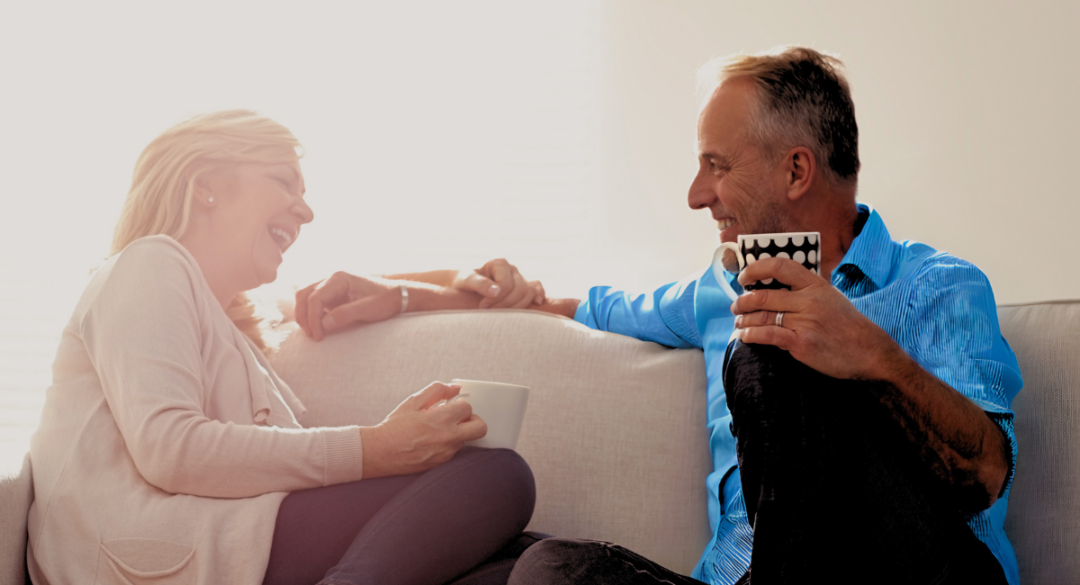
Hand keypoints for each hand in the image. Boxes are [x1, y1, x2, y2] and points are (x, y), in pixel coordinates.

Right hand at [295, 272, 402, 340]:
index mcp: (339, 279)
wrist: (396, 296)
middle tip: (312, 336)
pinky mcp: (332, 297)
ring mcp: (330, 288)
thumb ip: (345, 314)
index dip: (312, 318)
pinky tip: (318, 328)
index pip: (315, 298)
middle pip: (304, 296)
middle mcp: (331, 280)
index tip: (318, 336)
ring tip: (313, 333)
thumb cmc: (384, 300)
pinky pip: (314, 304)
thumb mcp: (368, 309)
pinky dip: (311, 315)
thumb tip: (323, 324)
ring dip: (305, 316)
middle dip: (304, 317)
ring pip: (305, 299)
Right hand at [360, 382, 487, 477]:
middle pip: (480, 428)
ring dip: (458, 432)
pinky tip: (432, 441)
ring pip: (465, 440)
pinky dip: (447, 444)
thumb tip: (455, 388)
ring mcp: (446, 453)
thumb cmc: (396, 425)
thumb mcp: (414, 401)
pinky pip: (453, 451)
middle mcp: (448, 438)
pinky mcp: (441, 464)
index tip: (452, 405)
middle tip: (459, 418)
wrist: (381, 452)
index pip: (467, 407)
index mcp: (442, 419)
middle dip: (473, 420)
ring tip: (438, 430)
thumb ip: (437, 390)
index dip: (460, 404)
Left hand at [453, 258, 545, 308]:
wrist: (464, 286)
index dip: (497, 298)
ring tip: (502, 316)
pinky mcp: (523, 287)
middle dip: (506, 305)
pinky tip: (537, 304)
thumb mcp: (466, 281)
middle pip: (520, 289)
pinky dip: (539, 295)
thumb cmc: (464, 282)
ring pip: (529, 292)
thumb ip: (479, 284)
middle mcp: (512, 269)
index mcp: (499, 263)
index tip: (482, 307)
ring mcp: (519, 278)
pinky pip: (536, 288)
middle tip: (490, 314)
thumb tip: (496, 292)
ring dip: (518, 307)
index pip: (506, 284)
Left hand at [730, 257, 904, 379]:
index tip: (744, 278)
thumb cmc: (847, 325)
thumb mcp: (830, 297)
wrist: (869, 351)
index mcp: (816, 285)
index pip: (781, 266)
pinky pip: (768, 335)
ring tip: (739, 324)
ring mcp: (806, 322)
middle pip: (763, 296)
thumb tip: (774, 286)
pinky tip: (746, 335)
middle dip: (742, 302)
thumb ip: (805, 290)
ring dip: (744, 321)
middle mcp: (810, 301)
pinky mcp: (802, 343)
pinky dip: (751, 335)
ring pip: (762, 316)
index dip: (756, 269)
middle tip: (736, 307)